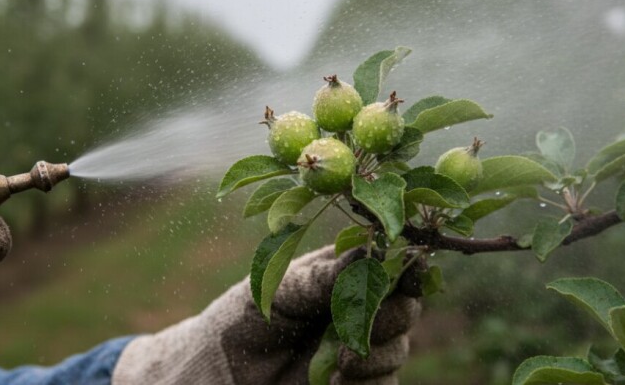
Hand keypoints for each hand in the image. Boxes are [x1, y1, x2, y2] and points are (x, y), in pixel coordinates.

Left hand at [113, 245, 421, 384]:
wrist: (214, 377)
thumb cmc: (238, 321)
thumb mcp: (273, 291)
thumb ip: (318, 279)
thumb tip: (365, 252)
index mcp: (338, 273)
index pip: (385, 263)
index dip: (402, 266)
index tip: (410, 271)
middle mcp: (354, 308)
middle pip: (403, 307)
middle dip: (391, 315)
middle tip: (361, 327)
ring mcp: (356, 348)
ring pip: (397, 349)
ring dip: (375, 355)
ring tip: (338, 361)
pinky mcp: (353, 384)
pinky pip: (381, 384)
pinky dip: (364, 382)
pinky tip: (335, 379)